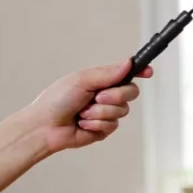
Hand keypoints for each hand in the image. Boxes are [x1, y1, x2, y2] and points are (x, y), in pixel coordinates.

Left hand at [24, 59, 152, 153]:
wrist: (45, 127)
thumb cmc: (57, 100)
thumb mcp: (81, 80)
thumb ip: (107, 73)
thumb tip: (128, 62)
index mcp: (101, 80)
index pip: (126, 73)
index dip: (140, 71)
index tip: (148, 72)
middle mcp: (106, 95)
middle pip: (131, 92)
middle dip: (115, 96)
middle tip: (97, 97)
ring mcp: (106, 113)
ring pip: (122, 111)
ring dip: (100, 112)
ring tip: (82, 113)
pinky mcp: (104, 129)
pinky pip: (113, 125)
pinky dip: (96, 124)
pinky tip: (83, 124)